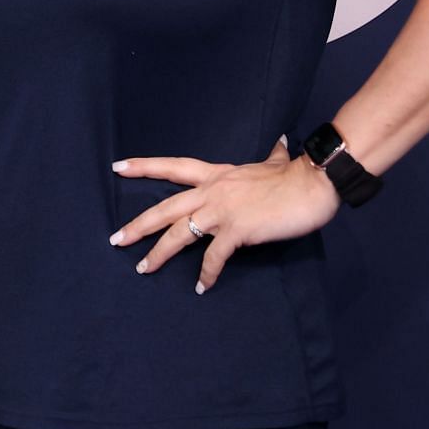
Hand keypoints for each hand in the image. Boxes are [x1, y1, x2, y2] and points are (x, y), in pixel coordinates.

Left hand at [108, 138, 339, 292]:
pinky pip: (214, 256)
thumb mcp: (274, 162)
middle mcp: (212, 192)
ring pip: (179, 233)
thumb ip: (272, 155)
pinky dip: (207, 274)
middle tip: (115, 239)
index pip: (173, 167)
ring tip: (143, 269)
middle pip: (165, 208)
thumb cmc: (295, 175)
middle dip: (138, 225)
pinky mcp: (238, 230)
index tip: (118, 168)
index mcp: (216, 175)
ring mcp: (222, 211)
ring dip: (159, 253)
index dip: (144, 167)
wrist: (314, 184)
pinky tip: (202, 287)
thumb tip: (280, 142)